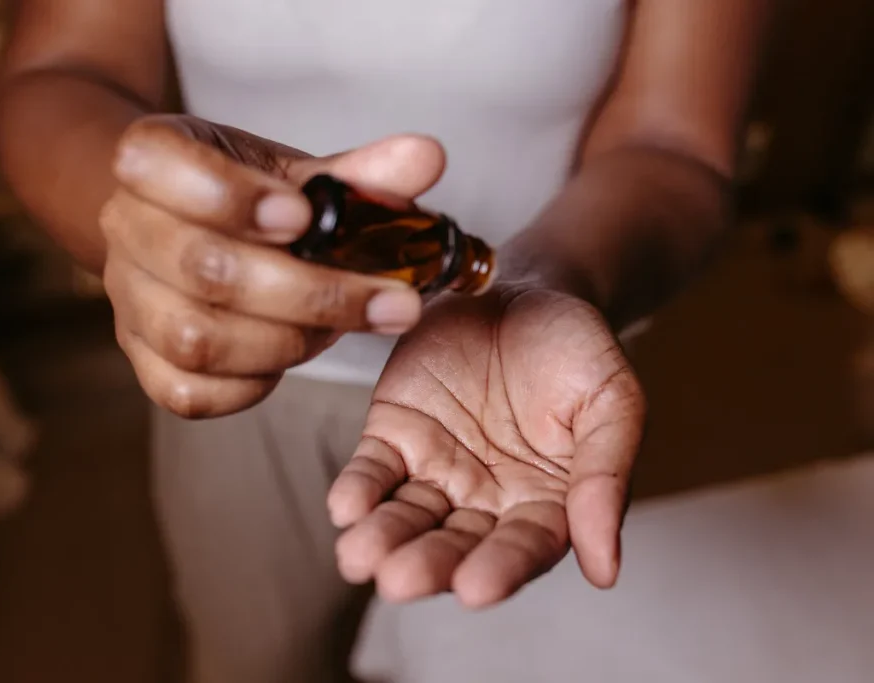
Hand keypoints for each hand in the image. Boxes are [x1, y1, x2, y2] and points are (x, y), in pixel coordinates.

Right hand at [101, 115, 445, 416]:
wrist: (185, 228)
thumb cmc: (246, 196)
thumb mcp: (296, 173)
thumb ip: (358, 173)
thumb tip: (425, 160)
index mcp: (151, 160)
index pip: (157, 167)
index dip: (228, 196)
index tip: (303, 216)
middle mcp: (125, 230)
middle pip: (202, 269)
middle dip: (308, 292)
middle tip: (390, 301)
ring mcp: (129, 302)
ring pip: (197, 340)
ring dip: (289, 341)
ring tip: (344, 326)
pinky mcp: (143, 362)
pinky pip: (191, 393)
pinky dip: (255, 383)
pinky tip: (296, 354)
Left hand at [327, 285, 645, 606]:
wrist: (525, 288)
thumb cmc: (576, 348)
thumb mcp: (612, 400)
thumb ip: (605, 477)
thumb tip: (605, 572)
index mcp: (545, 501)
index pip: (524, 546)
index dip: (501, 568)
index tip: (475, 590)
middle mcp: (486, 498)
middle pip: (456, 542)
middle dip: (427, 564)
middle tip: (400, 581)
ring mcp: (436, 468)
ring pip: (407, 514)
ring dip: (382, 538)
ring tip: (359, 557)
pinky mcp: (395, 435)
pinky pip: (373, 469)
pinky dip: (358, 489)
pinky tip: (345, 508)